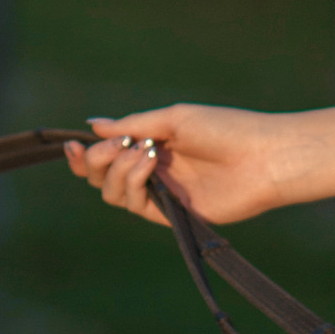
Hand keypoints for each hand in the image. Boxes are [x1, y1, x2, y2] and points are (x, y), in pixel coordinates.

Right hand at [64, 106, 290, 227]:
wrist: (262, 158)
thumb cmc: (224, 129)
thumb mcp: (173, 119)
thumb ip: (132, 125)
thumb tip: (92, 126)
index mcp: (152, 144)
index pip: (106, 155)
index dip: (84, 154)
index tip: (72, 145)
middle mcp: (152, 171)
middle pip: (100, 177)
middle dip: (95, 162)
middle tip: (116, 146)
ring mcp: (160, 193)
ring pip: (112, 193)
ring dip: (118, 169)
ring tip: (145, 151)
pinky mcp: (170, 214)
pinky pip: (134, 204)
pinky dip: (133, 181)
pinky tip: (149, 163)